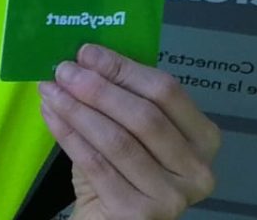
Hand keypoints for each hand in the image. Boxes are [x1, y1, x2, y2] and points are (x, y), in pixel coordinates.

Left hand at [39, 44, 220, 219]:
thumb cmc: (125, 173)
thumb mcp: (134, 132)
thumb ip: (124, 97)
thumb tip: (88, 58)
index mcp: (204, 138)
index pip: (166, 92)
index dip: (125, 69)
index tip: (88, 53)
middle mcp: (197, 169)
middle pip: (143, 116)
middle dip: (98, 89)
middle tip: (64, 70)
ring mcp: (171, 196)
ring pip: (118, 141)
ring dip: (79, 110)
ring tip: (52, 91)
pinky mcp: (139, 214)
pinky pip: (97, 166)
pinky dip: (70, 137)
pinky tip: (52, 118)